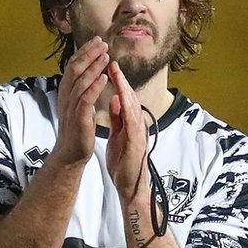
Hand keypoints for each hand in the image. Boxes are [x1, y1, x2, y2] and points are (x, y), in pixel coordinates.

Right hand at [52, 36, 110, 165]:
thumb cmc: (78, 129)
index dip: (84, 52)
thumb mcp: (79, 105)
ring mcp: (71, 107)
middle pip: (75, 69)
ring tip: (105, 55)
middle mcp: (66, 96)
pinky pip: (86, 99)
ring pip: (81, 81)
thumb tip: (91, 72)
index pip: (74, 66)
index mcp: (67, 92)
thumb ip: (83, 89)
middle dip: (88, 54)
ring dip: (93, 67)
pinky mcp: (79, 118)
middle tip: (101, 42)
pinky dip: (95, 87)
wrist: (71, 153)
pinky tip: (104, 77)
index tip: (96, 40)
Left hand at [105, 60, 148, 202]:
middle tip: (112, 61)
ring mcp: (139, 132)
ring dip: (125, 89)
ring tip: (117, 74)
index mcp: (131, 123)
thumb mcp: (118, 135)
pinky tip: (122, 98)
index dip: (117, 81)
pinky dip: (127, 109)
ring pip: (132, 106)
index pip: (124, 98)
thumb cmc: (124, 162)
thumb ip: (118, 118)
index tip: (108, 66)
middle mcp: (138, 124)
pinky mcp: (137, 142)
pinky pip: (132, 122)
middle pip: (129, 97)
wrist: (130, 186)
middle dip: (120, 79)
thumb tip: (116, 100)